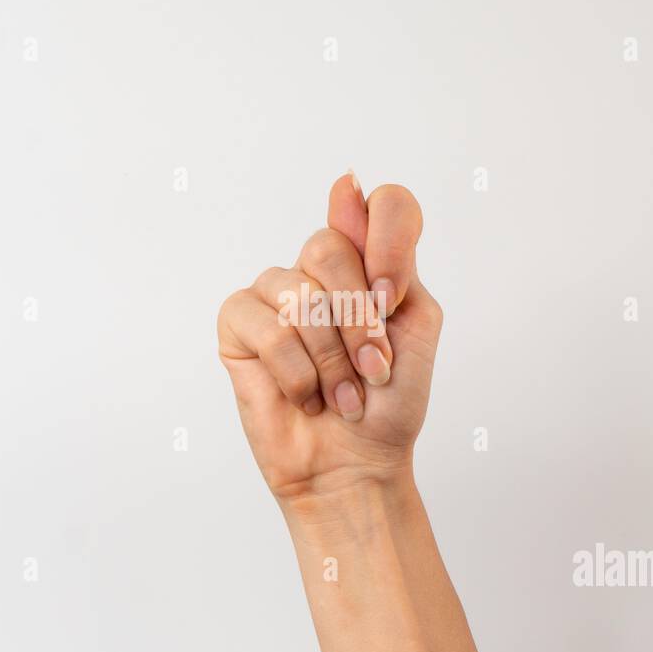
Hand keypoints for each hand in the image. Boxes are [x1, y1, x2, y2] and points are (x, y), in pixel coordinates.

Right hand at [217, 173, 441, 498]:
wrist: (356, 467)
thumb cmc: (389, 405)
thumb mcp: (413, 331)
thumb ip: (391, 261)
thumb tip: (346, 185)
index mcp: (370, 263)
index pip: (384, 205)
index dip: (390, 238)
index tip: (393, 300)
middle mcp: (318, 269)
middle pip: (329, 247)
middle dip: (358, 323)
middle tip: (371, 372)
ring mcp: (274, 294)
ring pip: (297, 294)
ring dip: (330, 360)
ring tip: (341, 398)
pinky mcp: (238, 326)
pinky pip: (264, 326)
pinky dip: (295, 373)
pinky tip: (305, 397)